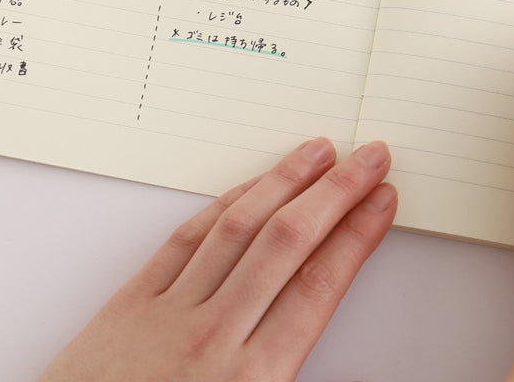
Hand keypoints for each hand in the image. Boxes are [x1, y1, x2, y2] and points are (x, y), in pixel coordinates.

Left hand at [36, 138, 395, 381]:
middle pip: (289, 242)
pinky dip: (226, 204)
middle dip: (337, 192)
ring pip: (240, 227)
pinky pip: (187, 238)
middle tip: (368, 158)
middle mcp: (214, 338)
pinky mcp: (132, 303)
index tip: (381, 201)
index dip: (357, 235)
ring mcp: (171, 314)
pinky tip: (251, 187)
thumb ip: (286, 377)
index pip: (320, 285)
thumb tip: (351, 365)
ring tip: (318, 153)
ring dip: (285, 181)